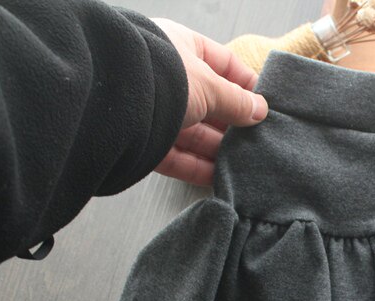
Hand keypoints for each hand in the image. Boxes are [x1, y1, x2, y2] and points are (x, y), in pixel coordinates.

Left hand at [151, 18, 268, 185]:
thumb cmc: (160, 77)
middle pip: (210, 104)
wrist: (108, 102)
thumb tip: (260, 110)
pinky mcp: (142, 142)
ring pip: (193, 133)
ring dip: (218, 149)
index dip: (247, 85)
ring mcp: (154, 110)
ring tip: (243, 163)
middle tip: (258, 140)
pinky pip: (176, 156)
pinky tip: (218, 177)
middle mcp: (167, 78)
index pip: (223, 64)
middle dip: (234, 124)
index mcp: (182, 49)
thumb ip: (237, 101)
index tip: (266, 106)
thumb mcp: (210, 86)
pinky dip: (197, 168)